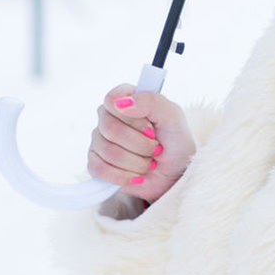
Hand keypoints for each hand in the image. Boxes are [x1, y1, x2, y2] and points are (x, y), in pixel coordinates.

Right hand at [87, 84, 196, 202]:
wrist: (177, 174)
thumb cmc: (176, 142)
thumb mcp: (174, 116)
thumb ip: (151, 101)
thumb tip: (121, 103)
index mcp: (125, 99)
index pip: (111, 100)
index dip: (133, 119)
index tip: (151, 129)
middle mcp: (108, 117)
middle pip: (110, 129)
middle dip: (141, 145)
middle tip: (155, 148)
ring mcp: (100, 140)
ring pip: (108, 152)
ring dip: (137, 163)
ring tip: (149, 162)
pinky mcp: (97, 164)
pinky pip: (98, 169)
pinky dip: (123, 176)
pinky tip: (136, 175)